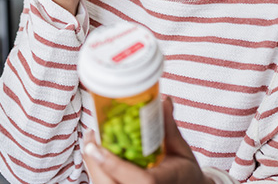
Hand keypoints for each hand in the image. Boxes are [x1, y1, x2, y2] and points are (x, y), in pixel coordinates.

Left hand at [82, 97, 214, 183]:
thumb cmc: (184, 173)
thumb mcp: (180, 150)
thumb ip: (169, 128)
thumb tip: (164, 102)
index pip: (140, 180)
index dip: (114, 165)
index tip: (95, 147)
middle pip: (109, 183)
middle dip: (95, 159)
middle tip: (93, 135)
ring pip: (102, 183)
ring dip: (94, 162)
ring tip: (93, 142)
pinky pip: (104, 182)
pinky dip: (98, 167)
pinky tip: (98, 153)